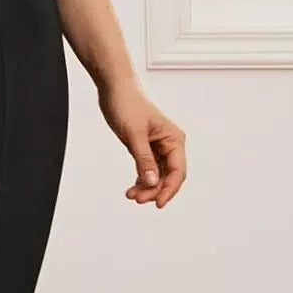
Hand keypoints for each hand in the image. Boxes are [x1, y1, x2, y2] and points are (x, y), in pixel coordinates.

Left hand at [97, 79, 185, 206]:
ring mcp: (158, 147)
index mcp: (174, 139)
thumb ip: (143, 159)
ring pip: (158, 175)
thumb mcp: (134, 134)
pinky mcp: (146, 147)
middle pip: (168, 176)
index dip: (169, 189)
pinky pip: (148, 169)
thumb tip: (152, 182)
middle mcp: (170, 144)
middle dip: (154, 190)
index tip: (157, 203)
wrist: (115, 89)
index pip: (178, 171)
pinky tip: (133, 188)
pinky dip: (142, 180)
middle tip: (136, 199)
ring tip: (131, 195)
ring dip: (147, 187)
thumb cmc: (127, 105)